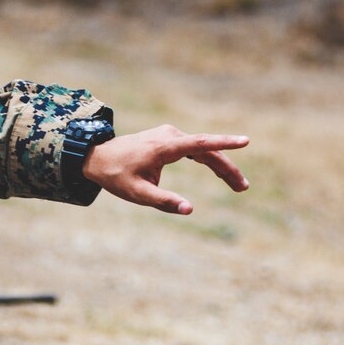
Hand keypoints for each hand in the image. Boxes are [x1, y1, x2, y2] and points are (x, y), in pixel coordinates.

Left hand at [81, 125, 249, 214]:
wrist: (98, 157)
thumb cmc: (116, 176)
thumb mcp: (137, 193)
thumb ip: (163, 201)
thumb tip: (189, 209)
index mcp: (164, 147)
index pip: (201, 144)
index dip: (225, 143)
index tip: (245, 141)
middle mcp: (170, 135)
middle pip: (207, 150)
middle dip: (227, 169)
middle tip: (243, 187)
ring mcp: (170, 135)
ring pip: (203, 149)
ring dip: (221, 166)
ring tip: (238, 185)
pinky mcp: (169, 139)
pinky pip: (195, 148)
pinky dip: (208, 160)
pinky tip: (220, 172)